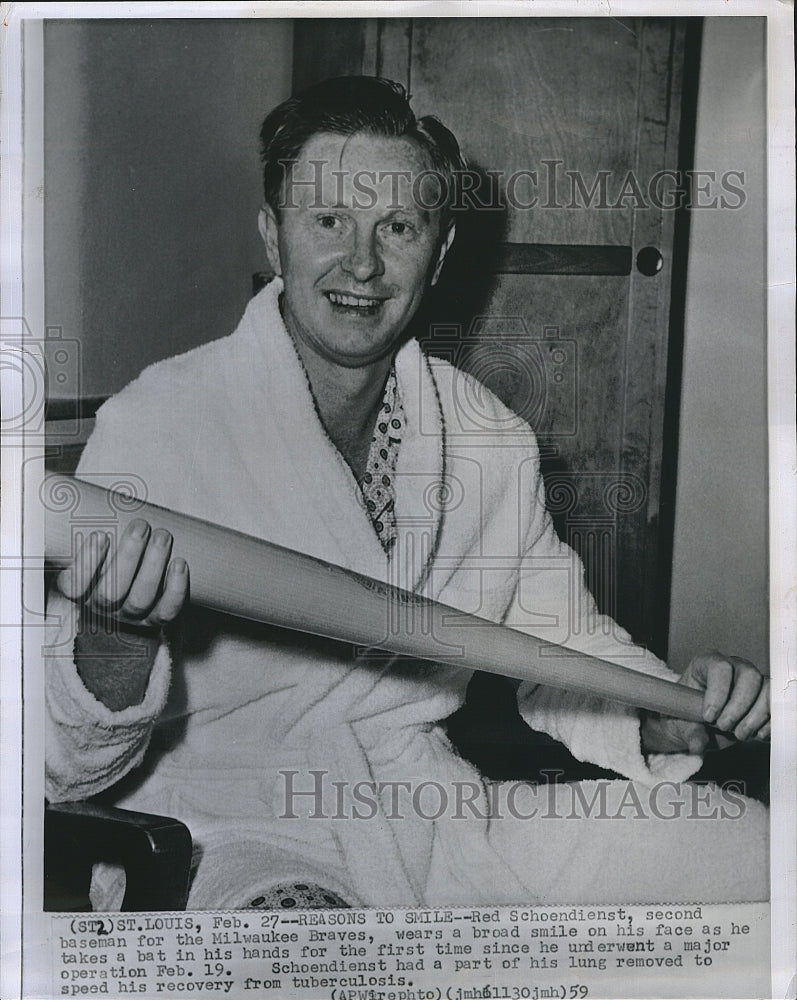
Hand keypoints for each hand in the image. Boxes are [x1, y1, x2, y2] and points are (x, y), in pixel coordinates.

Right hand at [56, 519, 188, 628]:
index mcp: (79, 588)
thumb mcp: (85, 537)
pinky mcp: (157, 618)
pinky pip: (167, 612)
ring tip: (163, 536)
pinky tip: (180, 564)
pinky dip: (175, 590)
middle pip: (111, 592)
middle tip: (141, 525)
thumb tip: (49, 478)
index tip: (100, 534)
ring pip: (139, 600)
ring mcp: (130, 615)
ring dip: (153, 567)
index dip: (86, 564)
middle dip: (128, 556)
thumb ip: (71, 515)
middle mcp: (102, 606)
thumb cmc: (107, 549)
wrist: (135, 579)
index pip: (73, 586)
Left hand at [641, 650, 769, 754]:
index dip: (717, 693)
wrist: (699, 722)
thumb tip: (697, 744)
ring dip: (755, 717)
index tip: (708, 717)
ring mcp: (752, 682)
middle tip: (724, 727)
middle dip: (738, 706)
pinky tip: (754, 735)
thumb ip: (691, 733)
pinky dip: (768, 724)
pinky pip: (777, 707)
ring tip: (739, 734)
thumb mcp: (684, 723)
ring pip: (767, 690)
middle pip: (749, 676)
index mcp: (707, 664)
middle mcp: (733, 668)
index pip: (720, 668)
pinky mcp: (765, 698)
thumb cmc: (689, 714)